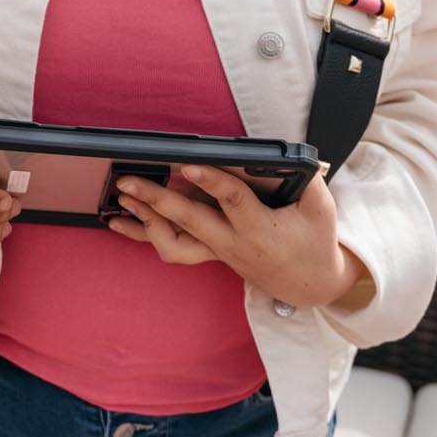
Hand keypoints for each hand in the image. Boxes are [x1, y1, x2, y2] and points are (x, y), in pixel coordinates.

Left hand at [108, 166, 369, 309]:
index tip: (187, 164)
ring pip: (173, 244)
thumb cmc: (314, 241)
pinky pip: (170, 247)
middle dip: (157, 201)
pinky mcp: (208, 253)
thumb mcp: (320, 208)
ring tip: (122, 196)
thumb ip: (305, 178)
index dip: (210, 182)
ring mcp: (217, 251)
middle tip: (130, 181)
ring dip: (143, 221)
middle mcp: (232, 244)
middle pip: (190, 222)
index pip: (233, 202)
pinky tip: (117, 220)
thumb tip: (284, 153)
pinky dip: (141, 233)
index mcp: (261, 231)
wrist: (309, 283)